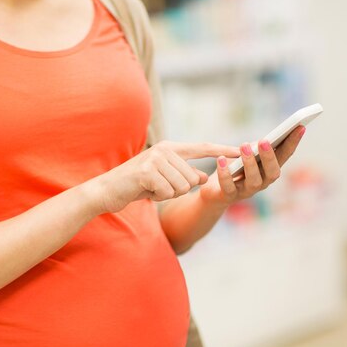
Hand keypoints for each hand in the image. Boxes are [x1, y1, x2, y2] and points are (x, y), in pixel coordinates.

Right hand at [92, 140, 239, 212]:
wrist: (106, 190)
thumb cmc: (136, 185)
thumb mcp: (163, 179)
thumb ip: (183, 175)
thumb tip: (205, 177)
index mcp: (170, 148)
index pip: (202, 148)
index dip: (222, 149)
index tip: (240, 150)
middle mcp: (165, 149)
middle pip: (193, 178)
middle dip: (178, 190)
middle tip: (159, 188)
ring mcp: (155, 159)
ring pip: (181, 187)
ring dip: (167, 195)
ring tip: (151, 189)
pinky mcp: (147, 172)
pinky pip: (168, 193)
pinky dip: (157, 198)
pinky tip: (144, 192)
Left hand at [200, 125, 304, 204]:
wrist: (213, 192)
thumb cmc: (233, 169)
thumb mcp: (246, 155)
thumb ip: (256, 148)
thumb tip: (266, 139)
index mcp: (269, 170)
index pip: (285, 156)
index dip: (293, 143)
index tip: (300, 127)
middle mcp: (262, 182)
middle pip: (272, 173)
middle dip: (270, 156)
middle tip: (265, 141)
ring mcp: (246, 191)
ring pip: (253, 181)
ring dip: (250, 163)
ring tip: (244, 146)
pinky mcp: (229, 196)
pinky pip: (228, 186)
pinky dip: (225, 173)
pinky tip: (221, 159)